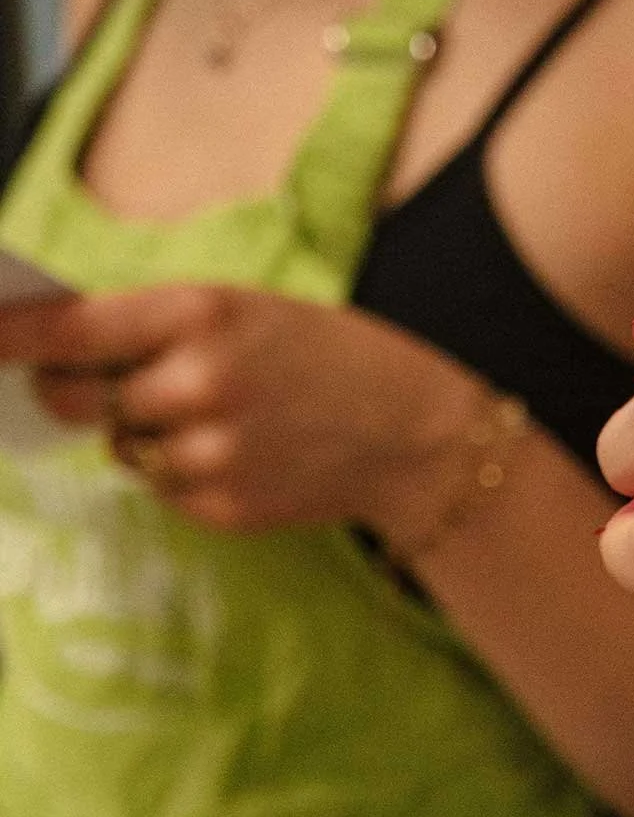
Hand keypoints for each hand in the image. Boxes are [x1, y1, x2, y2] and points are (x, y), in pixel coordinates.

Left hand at [0, 282, 490, 541]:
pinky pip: (160, 489)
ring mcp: (210, 454)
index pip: (68, 330)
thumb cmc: (316, 355)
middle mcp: (197, 384)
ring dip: (142, 433)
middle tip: (115, 381)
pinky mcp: (223, 507)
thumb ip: (149, 325)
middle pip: (72, 396)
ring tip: (215, 419)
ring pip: (118, 447)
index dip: (7, 336)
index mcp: (197, 314)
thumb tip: (49, 353)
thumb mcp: (238, 309)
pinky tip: (239, 455)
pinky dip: (180, 474)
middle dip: (74, 390)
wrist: (410, 431)